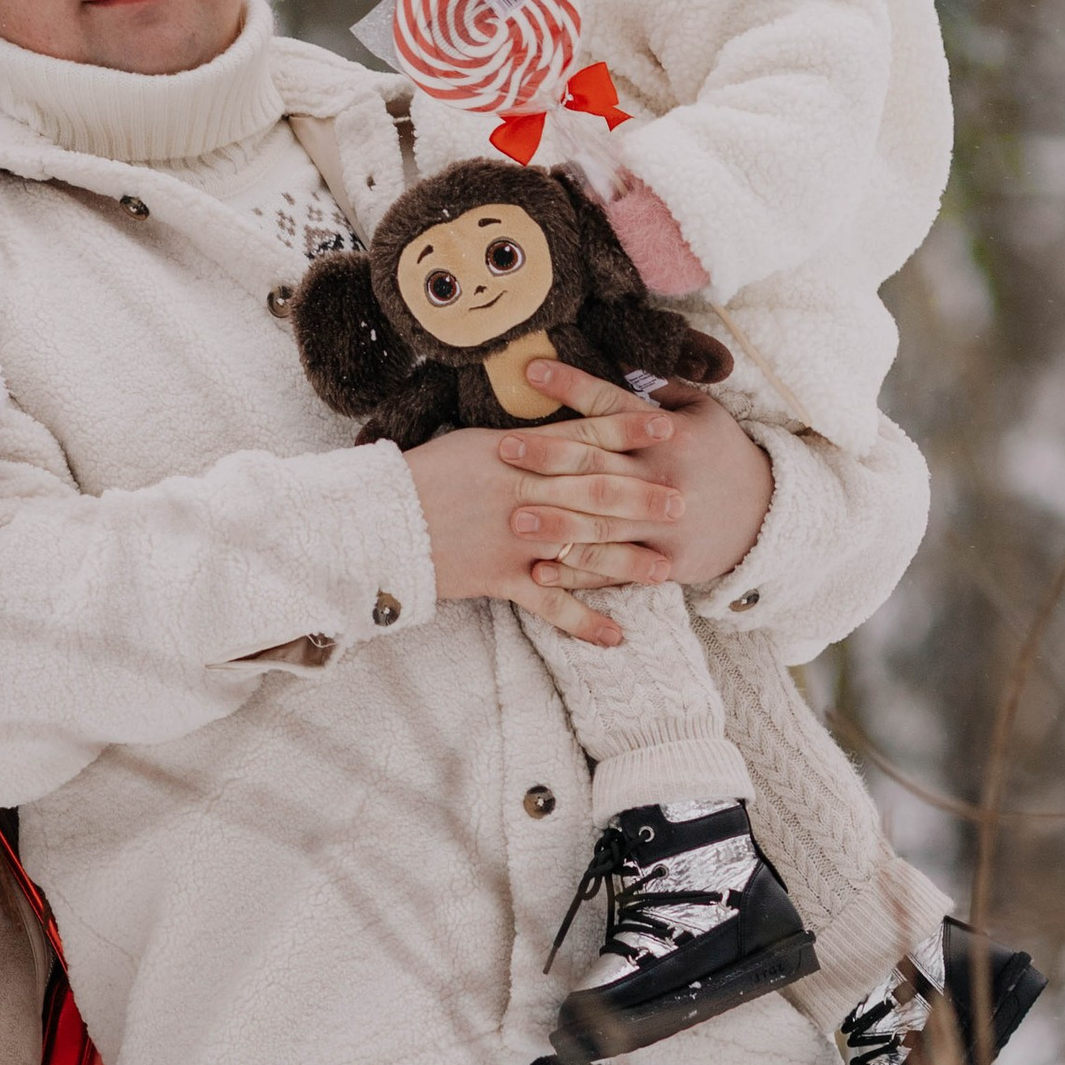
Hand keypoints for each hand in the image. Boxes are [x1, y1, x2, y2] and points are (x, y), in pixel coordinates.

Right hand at [403, 427, 644, 643]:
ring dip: (629, 560)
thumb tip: (561, 434)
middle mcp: (526, 495)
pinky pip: (551, 605)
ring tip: (666, 568)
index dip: (628, 430)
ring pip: (586, 549)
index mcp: (519, 455)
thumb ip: (523, 443)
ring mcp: (518, 540)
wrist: (380, 518)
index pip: (585, 438)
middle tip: (684, 501)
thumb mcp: (473, 443)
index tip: (667, 426)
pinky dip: (584, 622)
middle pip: (597, 492)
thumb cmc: (424, 473)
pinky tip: (616, 637)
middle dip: (644, 496)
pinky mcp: (503, 578)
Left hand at [495, 369, 772, 623]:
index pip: (613, 405)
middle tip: (504, 449)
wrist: (765, 515)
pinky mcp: (665, 563)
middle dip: (549, 456)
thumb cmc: (720, 454)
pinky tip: (540, 570)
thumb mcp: (702, 411)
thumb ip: (660, 387)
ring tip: (515, 517)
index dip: (572, 385)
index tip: (532, 370)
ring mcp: (664, 524)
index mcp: (671, 433)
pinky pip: (614, 570)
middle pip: (598, 464)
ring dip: (556, 521)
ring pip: (602, 523)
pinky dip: (577, 573)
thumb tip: (618, 349)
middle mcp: (664, 477)